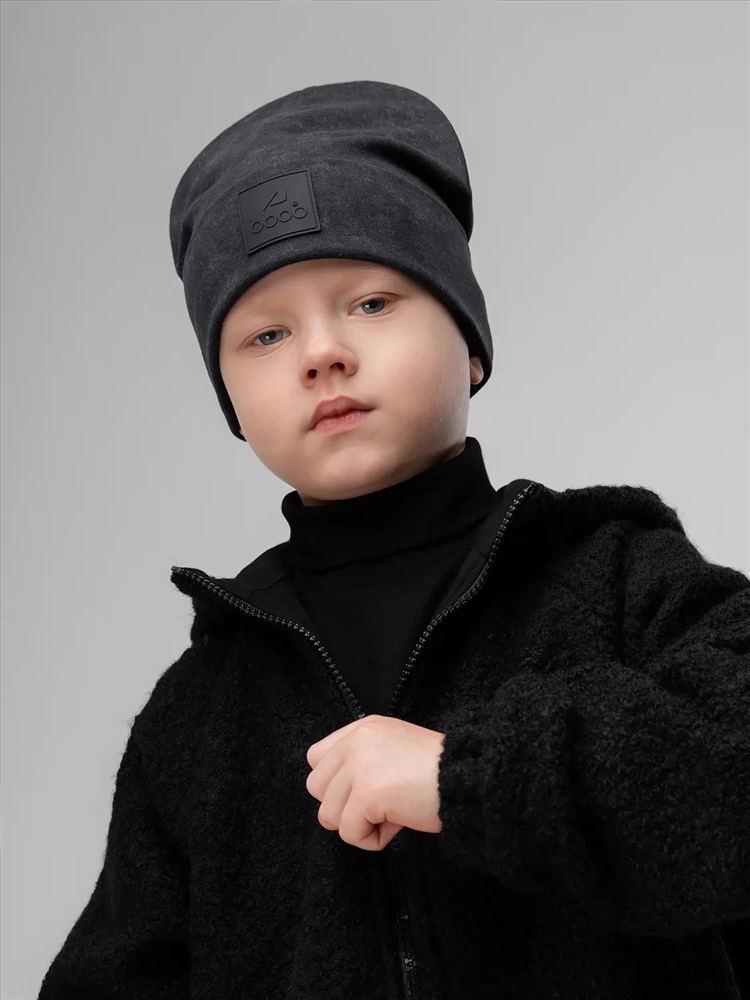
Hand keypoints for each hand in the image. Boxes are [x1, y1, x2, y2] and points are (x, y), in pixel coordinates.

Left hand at [305, 714, 444, 850]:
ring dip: (361, 824)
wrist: (471, 777)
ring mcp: (359, 765)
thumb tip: (336, 802)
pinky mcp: (367, 793)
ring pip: (329, 814)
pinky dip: (374, 839)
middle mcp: (357, 740)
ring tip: (395, 813)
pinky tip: (400, 823)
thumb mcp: (396, 749)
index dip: (336, 783)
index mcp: (364, 728)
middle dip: (345, 806)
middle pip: (316, 788)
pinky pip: (350, 833)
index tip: (367, 790)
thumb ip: (363, 761)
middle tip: (383, 806)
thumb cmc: (441, 772)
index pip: (317, 758)